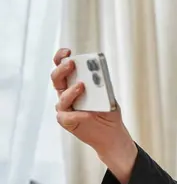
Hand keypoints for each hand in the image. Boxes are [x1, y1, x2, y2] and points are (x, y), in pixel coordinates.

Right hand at [51, 48, 136, 183]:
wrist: (112, 132)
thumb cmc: (108, 110)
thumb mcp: (108, 95)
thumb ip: (101, 85)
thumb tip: (96, 74)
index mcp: (74, 82)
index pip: (63, 66)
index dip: (61, 57)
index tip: (67, 51)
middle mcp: (66, 93)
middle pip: (57, 78)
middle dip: (62, 69)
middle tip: (71, 63)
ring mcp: (65, 108)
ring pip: (61, 96)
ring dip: (71, 90)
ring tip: (82, 86)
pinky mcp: (67, 122)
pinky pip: (67, 116)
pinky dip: (77, 114)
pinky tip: (86, 113)